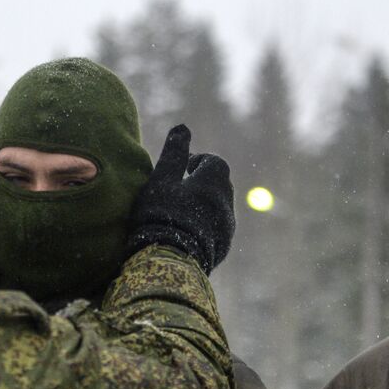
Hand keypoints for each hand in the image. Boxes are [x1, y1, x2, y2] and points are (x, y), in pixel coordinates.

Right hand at [127, 124, 234, 273]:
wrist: (169, 261)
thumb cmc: (161, 215)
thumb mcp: (161, 180)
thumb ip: (173, 153)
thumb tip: (183, 127)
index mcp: (214, 181)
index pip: (213, 161)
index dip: (198, 162)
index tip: (182, 169)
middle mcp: (226, 202)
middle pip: (219, 184)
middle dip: (203, 183)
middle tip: (179, 190)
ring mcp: (227, 227)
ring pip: (219, 207)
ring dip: (204, 205)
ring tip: (179, 213)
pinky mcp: (223, 247)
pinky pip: (217, 229)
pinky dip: (204, 226)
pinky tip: (184, 233)